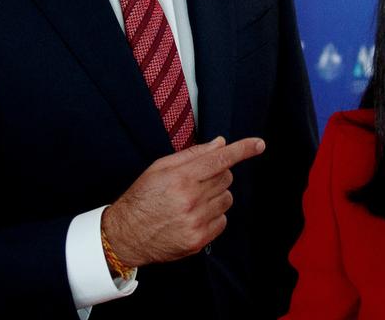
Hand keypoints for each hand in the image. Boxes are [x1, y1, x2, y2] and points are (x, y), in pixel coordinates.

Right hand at [101, 136, 265, 267]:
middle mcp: (191, 199)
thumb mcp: (160, 168)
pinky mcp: (199, 240)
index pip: (220, 159)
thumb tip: (220, 144)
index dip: (242, 149)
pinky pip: (223, 221)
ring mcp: (196, 221)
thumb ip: (192, 155)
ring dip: (215, 196)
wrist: (126, 235)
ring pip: (227, 199)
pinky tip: (194, 216)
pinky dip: (214, 216)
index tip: (259, 144)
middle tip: (197, 181)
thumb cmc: (143, 198)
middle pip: (226, 178)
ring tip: (192, 201)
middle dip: (217, 175)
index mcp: (181, 178)